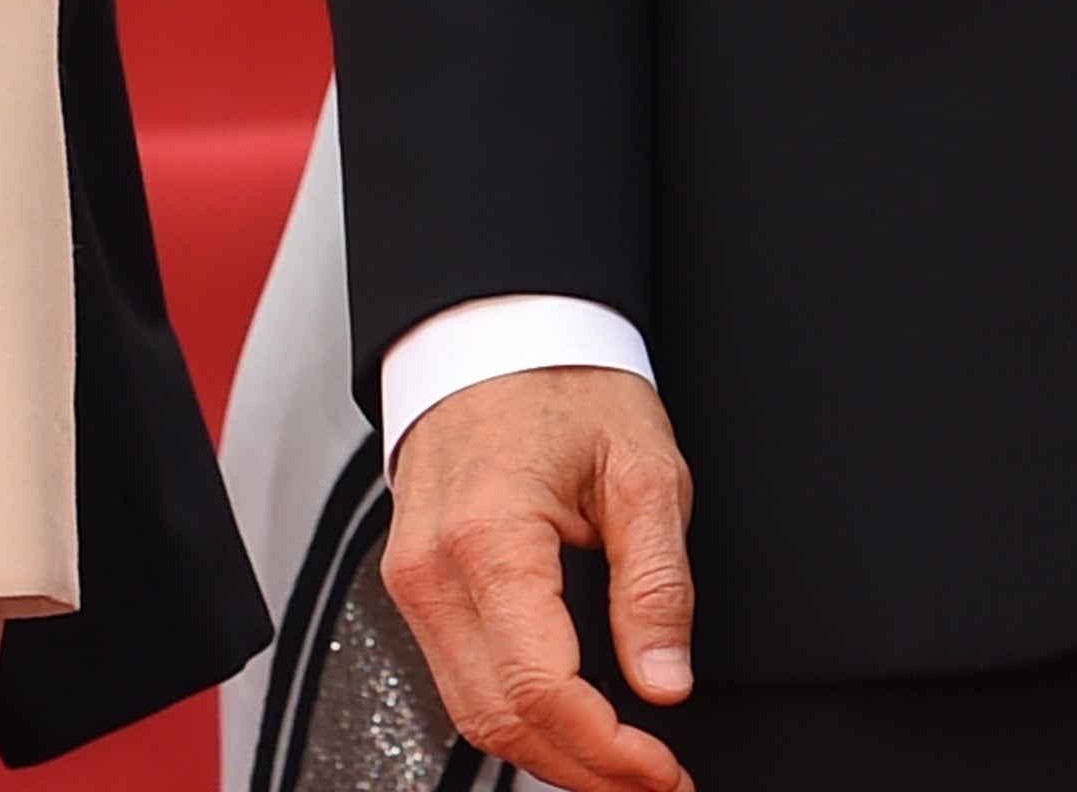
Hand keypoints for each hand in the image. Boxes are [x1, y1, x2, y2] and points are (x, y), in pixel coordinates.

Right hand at [379, 367, 694, 791]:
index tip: (665, 771)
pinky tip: (571, 724)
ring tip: (622, 768)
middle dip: (581, 770)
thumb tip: (665, 681)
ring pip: (471, 712)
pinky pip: (457, 678)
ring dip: (547, 754)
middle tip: (653, 784)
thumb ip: (657, 582)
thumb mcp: (643, 468)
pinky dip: (516, 717)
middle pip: (498, 720)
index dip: (609, 751)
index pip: (541, 689)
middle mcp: (432, 570)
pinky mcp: (414, 584)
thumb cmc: (567, 381)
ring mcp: (412, 580)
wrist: (496, 329)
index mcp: (490, 538)